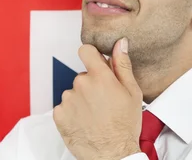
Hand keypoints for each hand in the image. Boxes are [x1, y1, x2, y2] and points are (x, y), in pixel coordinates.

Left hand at [53, 39, 142, 159]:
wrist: (112, 155)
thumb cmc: (125, 125)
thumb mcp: (132, 93)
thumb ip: (123, 65)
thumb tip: (120, 43)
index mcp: (99, 76)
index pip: (85, 50)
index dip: (91, 57)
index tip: (96, 66)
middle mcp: (80, 84)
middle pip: (82, 76)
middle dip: (91, 85)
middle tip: (103, 103)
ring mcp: (67, 99)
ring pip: (73, 92)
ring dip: (81, 100)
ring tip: (94, 116)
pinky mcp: (58, 114)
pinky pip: (64, 106)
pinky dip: (72, 113)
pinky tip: (84, 122)